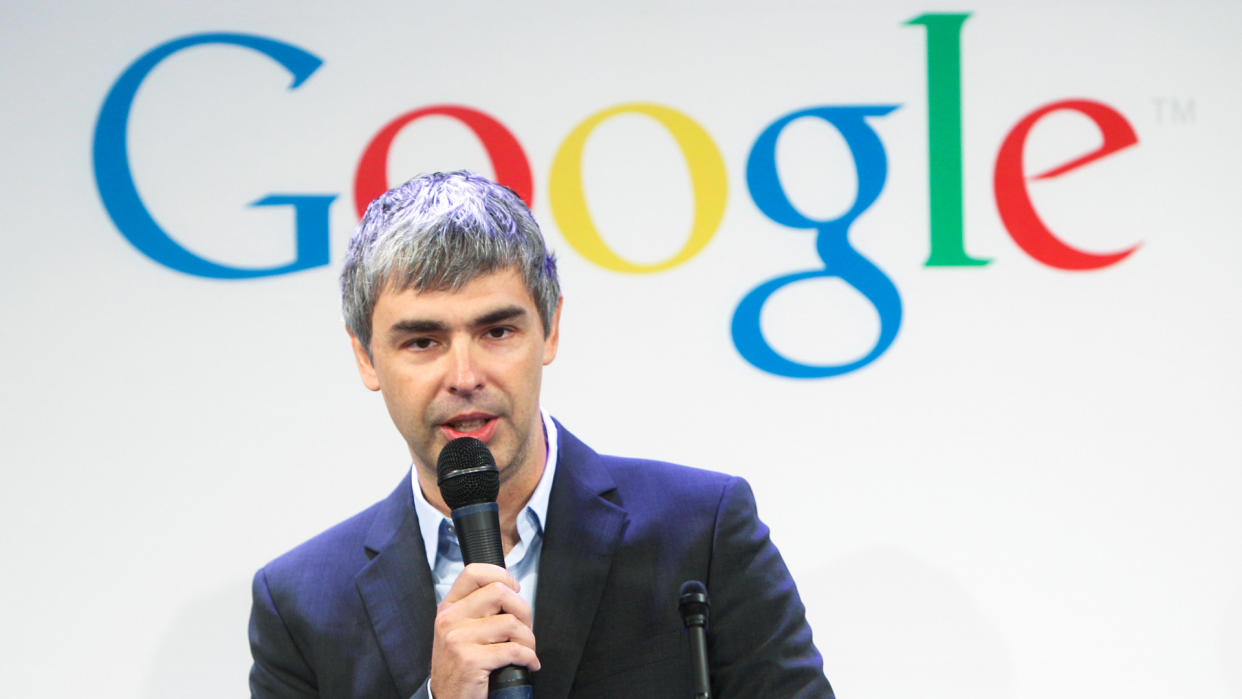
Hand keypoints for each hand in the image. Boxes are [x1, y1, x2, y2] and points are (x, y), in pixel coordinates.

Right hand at [429, 563, 540, 698]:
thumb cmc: (459, 666)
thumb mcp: (459, 631)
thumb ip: (477, 609)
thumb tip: (511, 591)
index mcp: (448, 608)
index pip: (474, 572)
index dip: (501, 575)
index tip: (514, 590)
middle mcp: (450, 620)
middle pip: (499, 592)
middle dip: (523, 610)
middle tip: (525, 627)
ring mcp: (458, 639)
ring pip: (511, 623)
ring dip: (528, 639)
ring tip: (526, 650)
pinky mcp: (470, 660)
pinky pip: (513, 650)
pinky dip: (528, 657)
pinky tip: (527, 663)